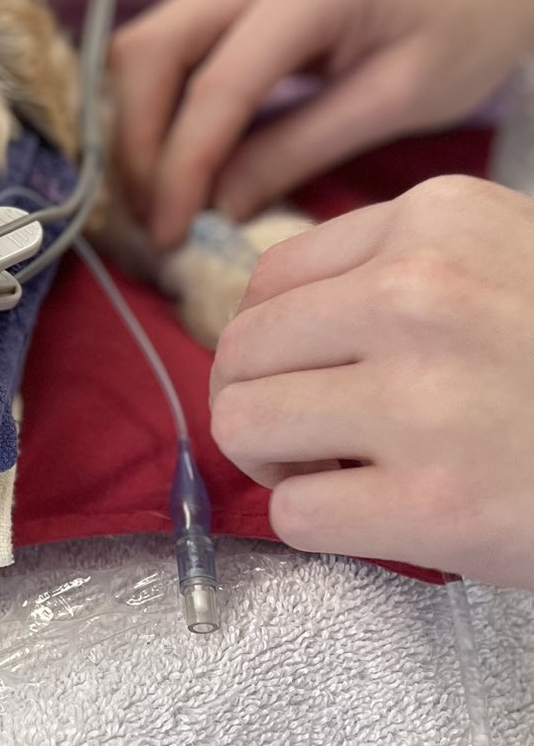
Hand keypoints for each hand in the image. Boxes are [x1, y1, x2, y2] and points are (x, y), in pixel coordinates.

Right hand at [111, 0, 533, 249]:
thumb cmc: (458, 41)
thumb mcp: (393, 106)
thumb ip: (298, 153)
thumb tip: (214, 210)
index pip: (214, 87)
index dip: (180, 168)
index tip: (170, 235)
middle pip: (148, 53)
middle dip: (137, 146)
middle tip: (155, 220)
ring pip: (142, 48)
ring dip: (137, 128)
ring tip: (161, 198)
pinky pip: (165, 48)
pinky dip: (156, 109)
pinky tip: (175, 160)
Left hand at [210, 176, 533, 585]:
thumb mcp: (513, 261)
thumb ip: (406, 267)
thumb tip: (274, 317)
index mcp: (438, 221)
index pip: (270, 277)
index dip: (276, 340)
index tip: (315, 373)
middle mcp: (418, 294)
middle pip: (239, 352)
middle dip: (261, 401)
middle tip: (317, 436)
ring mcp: (423, 399)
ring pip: (243, 426)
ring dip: (280, 464)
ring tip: (343, 472)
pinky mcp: (431, 503)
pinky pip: (293, 514)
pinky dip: (323, 525)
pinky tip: (384, 515)